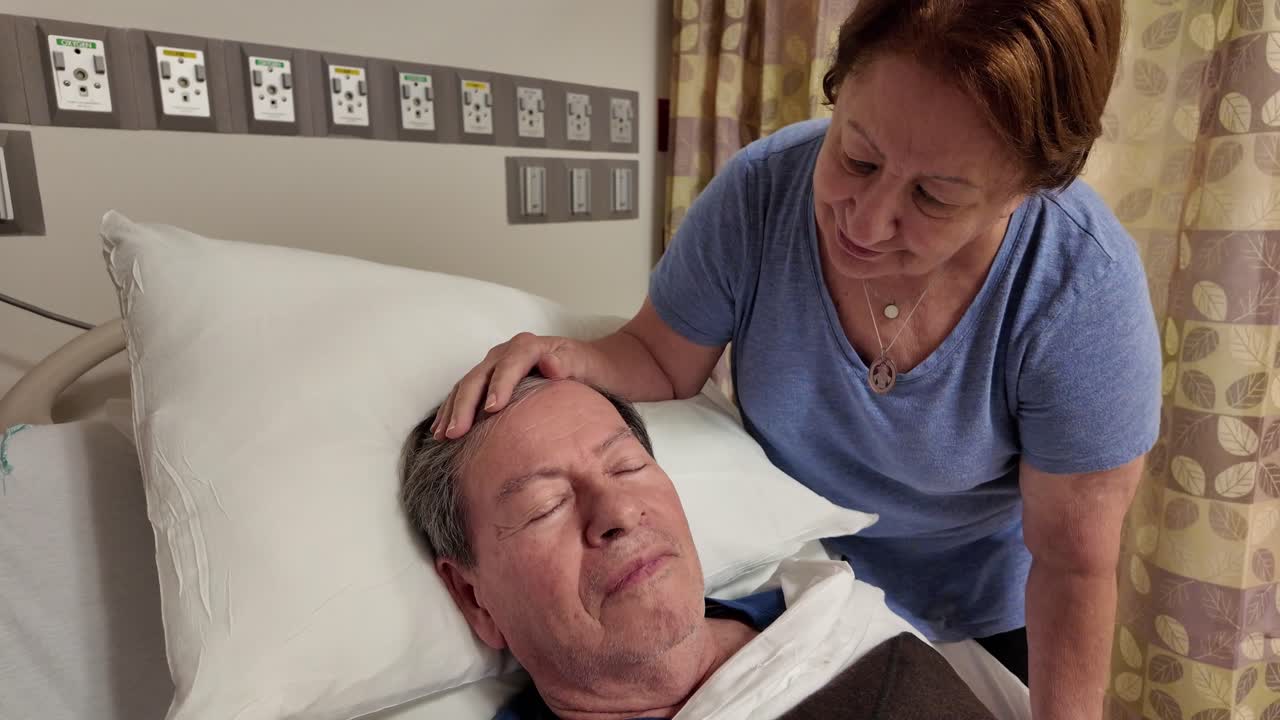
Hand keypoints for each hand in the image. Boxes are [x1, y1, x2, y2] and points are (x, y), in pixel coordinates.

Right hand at [432, 333, 588, 439]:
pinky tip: (441, 430)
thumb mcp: (584, 363)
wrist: (586, 364)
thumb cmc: (587, 367)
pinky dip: (452, 410)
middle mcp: (506, 352)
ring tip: (444, 435)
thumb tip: (550, 364)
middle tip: (456, 432)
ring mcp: (493, 364)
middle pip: (480, 375)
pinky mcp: (488, 378)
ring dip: (453, 410)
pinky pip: (464, 393)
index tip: (492, 409)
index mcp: (529, 346)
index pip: (510, 364)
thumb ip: (568, 361)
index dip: (499, 385)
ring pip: (466, 385)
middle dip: (465, 404)